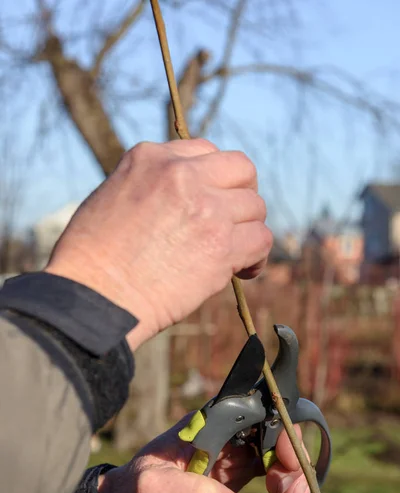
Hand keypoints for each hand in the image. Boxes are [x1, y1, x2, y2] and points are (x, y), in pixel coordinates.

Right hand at [45, 139, 271, 349]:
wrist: (94, 296)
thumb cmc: (92, 258)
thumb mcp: (114, 196)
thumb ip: (151, 185)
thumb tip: (182, 199)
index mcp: (151, 157)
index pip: (206, 151)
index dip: (215, 180)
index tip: (213, 201)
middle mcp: (182, 174)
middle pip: (241, 172)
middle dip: (241, 198)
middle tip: (232, 224)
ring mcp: (205, 208)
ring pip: (255, 208)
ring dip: (248, 230)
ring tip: (236, 255)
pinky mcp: (221, 245)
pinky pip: (261, 240)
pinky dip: (256, 258)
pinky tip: (243, 271)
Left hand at [97, 417, 309, 492]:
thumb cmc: (135, 490)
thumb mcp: (154, 489)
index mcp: (208, 421)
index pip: (253, 408)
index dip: (278, 424)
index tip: (285, 454)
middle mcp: (225, 430)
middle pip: (273, 425)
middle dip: (291, 450)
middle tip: (288, 484)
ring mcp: (233, 451)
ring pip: (277, 447)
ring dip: (293, 469)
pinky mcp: (236, 473)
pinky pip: (272, 468)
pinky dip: (287, 480)